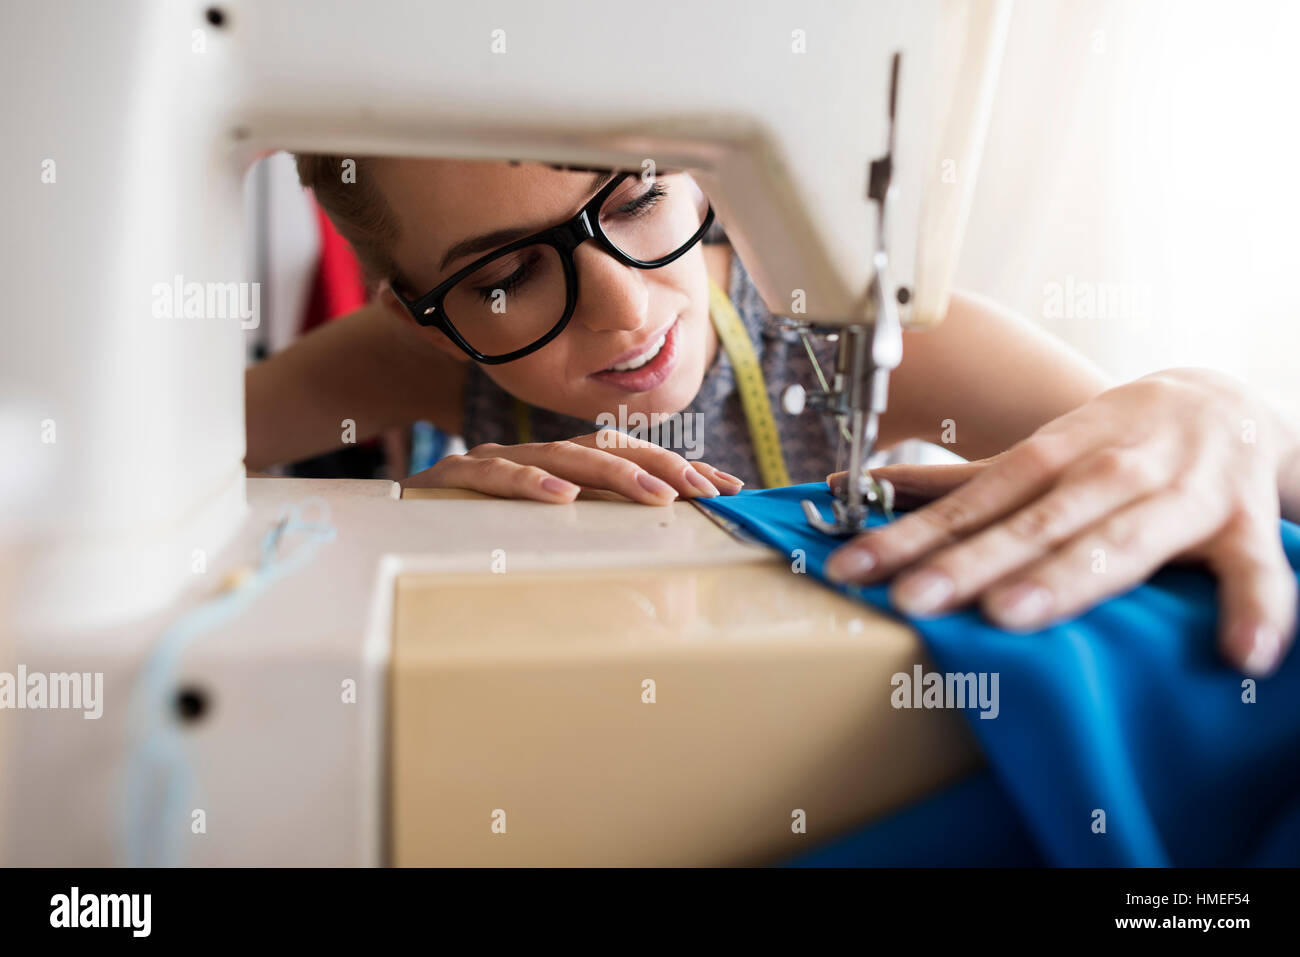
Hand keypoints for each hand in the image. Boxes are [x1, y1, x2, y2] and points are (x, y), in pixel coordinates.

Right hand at [400, 431, 743, 504]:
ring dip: (613, 476)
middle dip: (661, 466)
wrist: (387, 524)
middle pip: (607, 448)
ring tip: (655, 497)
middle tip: (705, 491)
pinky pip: (491, 477)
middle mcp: (532, 459)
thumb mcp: (542, 537)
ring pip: (561, 457)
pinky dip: (526, 484)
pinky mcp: (451, 481)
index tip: (727, 487)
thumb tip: (660, 567)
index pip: (630, 456)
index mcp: (558, 468)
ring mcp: (492, 463)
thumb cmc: (470, 534)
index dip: (679, 466)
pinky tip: (559, 497)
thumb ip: (590, 537)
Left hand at [825, 369, 1299, 675]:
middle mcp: (1108, 473)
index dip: (910, 536)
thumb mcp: (1040, 447)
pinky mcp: (1243, 527)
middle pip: (1031, 523)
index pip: (970, 502)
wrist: (1227, 402)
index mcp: (1051, 455)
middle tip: (915, 598)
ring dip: (1067, 577)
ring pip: (1119, 541)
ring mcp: (1177, 498)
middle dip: (972, 562)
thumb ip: (961, 482)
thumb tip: (861, 487)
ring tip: (1013, 613)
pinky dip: (1255, 607)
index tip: (855, 568)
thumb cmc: (1115, 438)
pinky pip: (1253, 571)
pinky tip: (1240, 653)